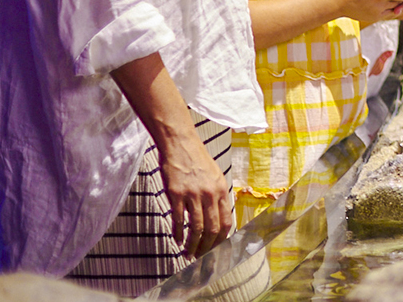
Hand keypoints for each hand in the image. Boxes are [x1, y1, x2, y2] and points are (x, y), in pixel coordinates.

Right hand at [158, 131, 233, 257]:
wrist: (180, 145)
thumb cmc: (197, 161)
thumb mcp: (215, 177)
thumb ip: (218, 196)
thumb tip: (219, 218)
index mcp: (221, 190)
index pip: (226, 222)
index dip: (221, 240)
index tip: (216, 251)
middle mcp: (210, 194)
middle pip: (212, 229)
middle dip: (207, 247)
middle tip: (200, 257)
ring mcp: (193, 194)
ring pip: (196, 228)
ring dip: (192, 244)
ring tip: (188, 254)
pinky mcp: (176, 194)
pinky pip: (178, 219)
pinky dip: (178, 233)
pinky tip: (176, 240)